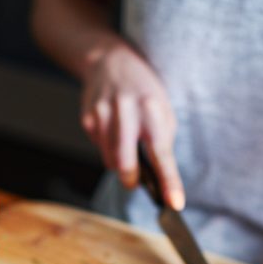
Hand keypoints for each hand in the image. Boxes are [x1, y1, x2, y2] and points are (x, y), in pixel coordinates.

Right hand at [80, 44, 184, 209]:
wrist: (108, 60)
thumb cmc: (143, 90)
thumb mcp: (163, 108)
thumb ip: (163, 140)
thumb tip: (160, 178)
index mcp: (151, 108)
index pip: (162, 153)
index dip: (169, 181)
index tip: (175, 203)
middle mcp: (125, 110)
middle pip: (126, 164)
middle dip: (132, 179)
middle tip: (137, 180)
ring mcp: (102, 114)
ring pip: (110, 161)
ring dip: (121, 163)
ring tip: (127, 142)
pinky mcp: (87, 119)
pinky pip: (99, 150)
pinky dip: (109, 150)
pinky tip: (113, 131)